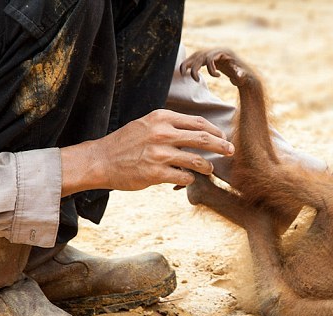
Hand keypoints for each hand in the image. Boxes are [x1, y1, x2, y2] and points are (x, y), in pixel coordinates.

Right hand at [61, 109, 233, 195]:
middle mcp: (162, 133)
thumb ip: (170, 125)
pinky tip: (186, 179)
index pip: (197, 122)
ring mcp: (159, 154)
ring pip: (196, 161)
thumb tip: (196, 132)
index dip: (214, 130)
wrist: (100, 160)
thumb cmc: (126, 142)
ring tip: (209, 169)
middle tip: (231, 150)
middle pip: (202, 138)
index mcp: (161, 118)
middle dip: (221, 145)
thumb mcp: (147, 124)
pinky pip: (184, 177)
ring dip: (206, 167)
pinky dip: (189, 179)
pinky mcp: (155, 173)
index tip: (223, 136)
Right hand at [180, 48, 249, 86]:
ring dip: (187, 64)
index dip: (210, 69)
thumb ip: (240, 75)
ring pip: (194, 56)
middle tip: (197, 80)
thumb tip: (238, 74)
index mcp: (223, 52)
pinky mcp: (207, 58)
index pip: (210, 58)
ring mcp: (210, 53)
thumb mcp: (244, 76)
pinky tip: (184, 71)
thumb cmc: (244, 75)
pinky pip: (194, 59)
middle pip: (199, 56)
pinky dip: (188, 64)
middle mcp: (215, 51)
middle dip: (194, 68)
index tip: (218, 76)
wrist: (243, 73)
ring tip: (182, 73)